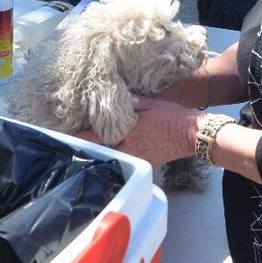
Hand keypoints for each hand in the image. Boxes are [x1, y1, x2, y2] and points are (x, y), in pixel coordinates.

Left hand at [74, 96, 199, 165]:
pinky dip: (118, 156)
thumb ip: (130, 102)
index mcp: (128, 131)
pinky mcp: (146, 163)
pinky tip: (114, 150)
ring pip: (114, 157)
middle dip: (91, 147)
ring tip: (92, 147)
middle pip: (103, 151)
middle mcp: (131, 147)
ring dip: (104, 152)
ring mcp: (138, 157)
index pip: (98, 136)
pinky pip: (127, 160)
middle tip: (78, 142)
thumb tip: (113, 100)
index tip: (71, 135)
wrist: (190, 134)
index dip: (82, 136)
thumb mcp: (149, 103)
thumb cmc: (171, 116)